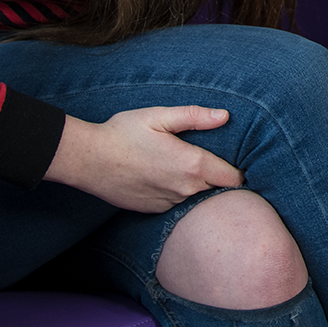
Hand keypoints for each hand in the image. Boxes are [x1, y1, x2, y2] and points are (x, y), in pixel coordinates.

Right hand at [43, 106, 245, 211]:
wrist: (88, 160)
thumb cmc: (123, 133)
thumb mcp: (159, 116)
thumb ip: (194, 116)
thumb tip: (224, 116)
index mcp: (191, 165)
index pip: (233, 178)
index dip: (239, 171)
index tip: (237, 161)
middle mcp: (184, 189)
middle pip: (217, 189)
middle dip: (220, 178)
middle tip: (212, 161)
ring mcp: (169, 202)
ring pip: (196, 197)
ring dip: (197, 186)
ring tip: (182, 166)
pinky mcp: (154, 210)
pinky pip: (177, 203)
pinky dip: (178, 193)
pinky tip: (164, 177)